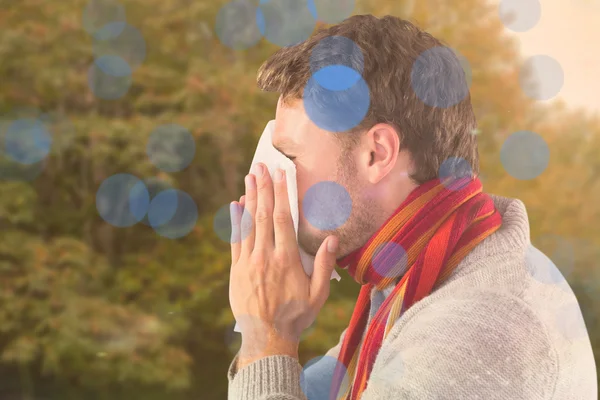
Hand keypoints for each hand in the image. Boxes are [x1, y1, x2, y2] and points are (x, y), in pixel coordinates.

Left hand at [229, 162, 338, 367]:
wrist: (266, 338)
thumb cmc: (296, 316)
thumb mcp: (317, 294)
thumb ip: (324, 265)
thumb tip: (332, 238)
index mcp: (286, 260)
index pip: (282, 219)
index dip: (281, 194)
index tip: (281, 175)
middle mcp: (265, 256)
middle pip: (263, 215)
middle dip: (263, 188)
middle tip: (261, 166)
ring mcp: (248, 262)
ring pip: (248, 223)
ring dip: (249, 198)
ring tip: (249, 177)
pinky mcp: (236, 270)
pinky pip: (235, 240)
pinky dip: (236, 221)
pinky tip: (236, 205)